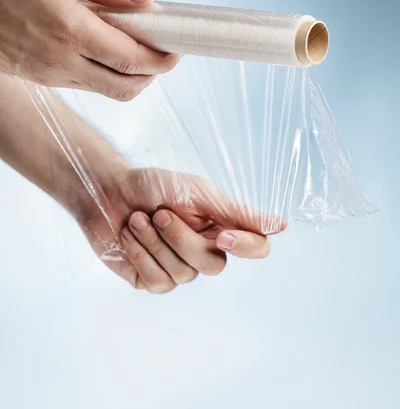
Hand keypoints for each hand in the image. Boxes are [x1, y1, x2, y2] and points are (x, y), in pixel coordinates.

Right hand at [0, 0, 177, 98]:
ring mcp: (54, 75)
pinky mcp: (48, 80)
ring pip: (111, 91)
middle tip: (167, 50)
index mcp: (69, 30)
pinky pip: (91, 86)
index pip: (130, 57)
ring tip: (142, 48)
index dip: (161, 58)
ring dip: (135, 76)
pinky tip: (113, 49)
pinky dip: (112, 74)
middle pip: (127, 85)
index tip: (178, 47)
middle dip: (155, 72)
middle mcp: (63, 61)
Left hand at [76, 167, 284, 293]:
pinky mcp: (151, 279)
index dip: (245, 247)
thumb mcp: (197, 192)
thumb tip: (281, 226)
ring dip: (154, 242)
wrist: (108, 191)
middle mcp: (204, 251)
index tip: (221, 234)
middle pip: (212, 264)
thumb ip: (236, 212)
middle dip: (180, 238)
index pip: (256, 248)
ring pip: (182, 273)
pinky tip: (128, 236)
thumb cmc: (154, 186)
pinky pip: (156, 281)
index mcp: (222, 226)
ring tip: (137, 219)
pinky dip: (139, 254)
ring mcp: (178, 268)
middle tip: (158, 213)